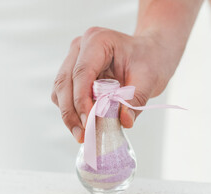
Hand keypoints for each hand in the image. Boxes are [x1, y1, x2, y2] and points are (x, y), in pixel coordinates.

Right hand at [51, 27, 178, 142]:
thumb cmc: (150, 60)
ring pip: (60, 90)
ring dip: (68, 114)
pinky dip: (71, 111)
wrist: (150, 54)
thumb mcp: (149, 79)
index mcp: (97, 41)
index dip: (81, 100)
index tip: (88, 123)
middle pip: (64, 82)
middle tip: (82, 136)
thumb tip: (124, 121)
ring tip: (82, 135)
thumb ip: (136, 100)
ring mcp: (74, 59)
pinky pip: (64, 94)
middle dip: (70, 112)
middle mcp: (80, 48)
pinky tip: (84, 124)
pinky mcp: (73, 73)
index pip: (81, 72)